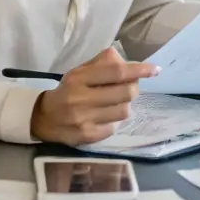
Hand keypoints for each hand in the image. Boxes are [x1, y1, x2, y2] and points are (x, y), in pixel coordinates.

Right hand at [30, 47, 157, 144]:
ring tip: (115, 103)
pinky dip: (114, 120)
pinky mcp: (87, 136)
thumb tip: (130, 64)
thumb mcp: (80, 72)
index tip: (155, 69)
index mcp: (79, 78)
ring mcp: (84, 119)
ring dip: (125, 105)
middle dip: (134, 88)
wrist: (44, 118)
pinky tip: (105, 116)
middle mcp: (81, 98)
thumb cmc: (68, 90)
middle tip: (130, 87)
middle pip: (125, 92)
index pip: (116, 72)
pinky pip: (114, 126)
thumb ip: (103, 64)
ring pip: (124, 111)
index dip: (139, 70)